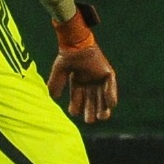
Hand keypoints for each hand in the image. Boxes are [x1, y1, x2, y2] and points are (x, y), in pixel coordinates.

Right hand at [47, 5, 118, 123]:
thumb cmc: (67, 55)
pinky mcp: (108, 73)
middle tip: (90, 120)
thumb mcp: (59, 72)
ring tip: (102, 117)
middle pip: (91, 100)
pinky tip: (111, 105)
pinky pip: (111, 87)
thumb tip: (52, 97)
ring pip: (102, 97)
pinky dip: (111, 95)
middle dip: (90, 110)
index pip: (77, 98)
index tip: (74, 113)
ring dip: (103, 107)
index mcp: (78, 81)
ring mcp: (99, 77)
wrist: (76, 43)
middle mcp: (89, 81)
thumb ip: (56, 84)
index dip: (76, 106)